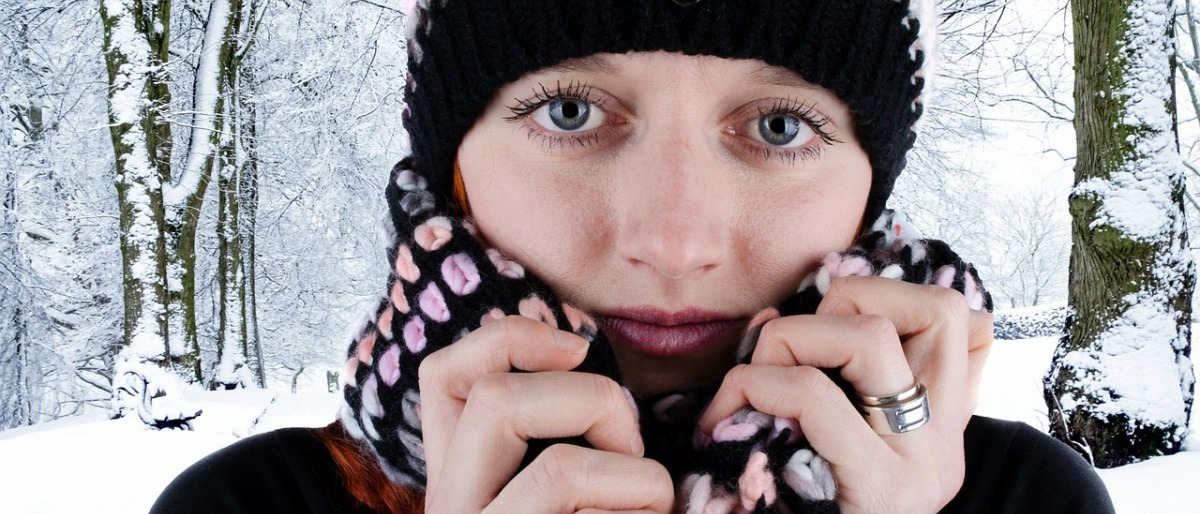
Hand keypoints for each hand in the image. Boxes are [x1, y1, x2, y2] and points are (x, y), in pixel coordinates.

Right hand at [419, 315, 673, 512]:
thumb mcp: (560, 488)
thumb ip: (546, 436)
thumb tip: (571, 354)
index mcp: (455, 479)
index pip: (442, 377)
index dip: (508, 337)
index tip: (577, 346)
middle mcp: (449, 507)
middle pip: (494, 397)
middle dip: (590, 398)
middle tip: (633, 450)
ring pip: (552, 459)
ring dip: (632, 472)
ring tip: (651, 502)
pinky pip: (586, 502)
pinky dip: (641, 502)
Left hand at [699, 276, 993, 511]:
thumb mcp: (827, 449)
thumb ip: (818, 381)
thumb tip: (772, 318)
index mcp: (941, 426)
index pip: (967, 321)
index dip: (898, 294)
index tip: (833, 320)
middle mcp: (945, 442)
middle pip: (940, 307)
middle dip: (846, 296)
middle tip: (788, 348)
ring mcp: (920, 466)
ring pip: (870, 335)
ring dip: (790, 337)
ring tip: (751, 385)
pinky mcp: (879, 492)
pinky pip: (810, 398)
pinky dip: (751, 388)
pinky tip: (723, 425)